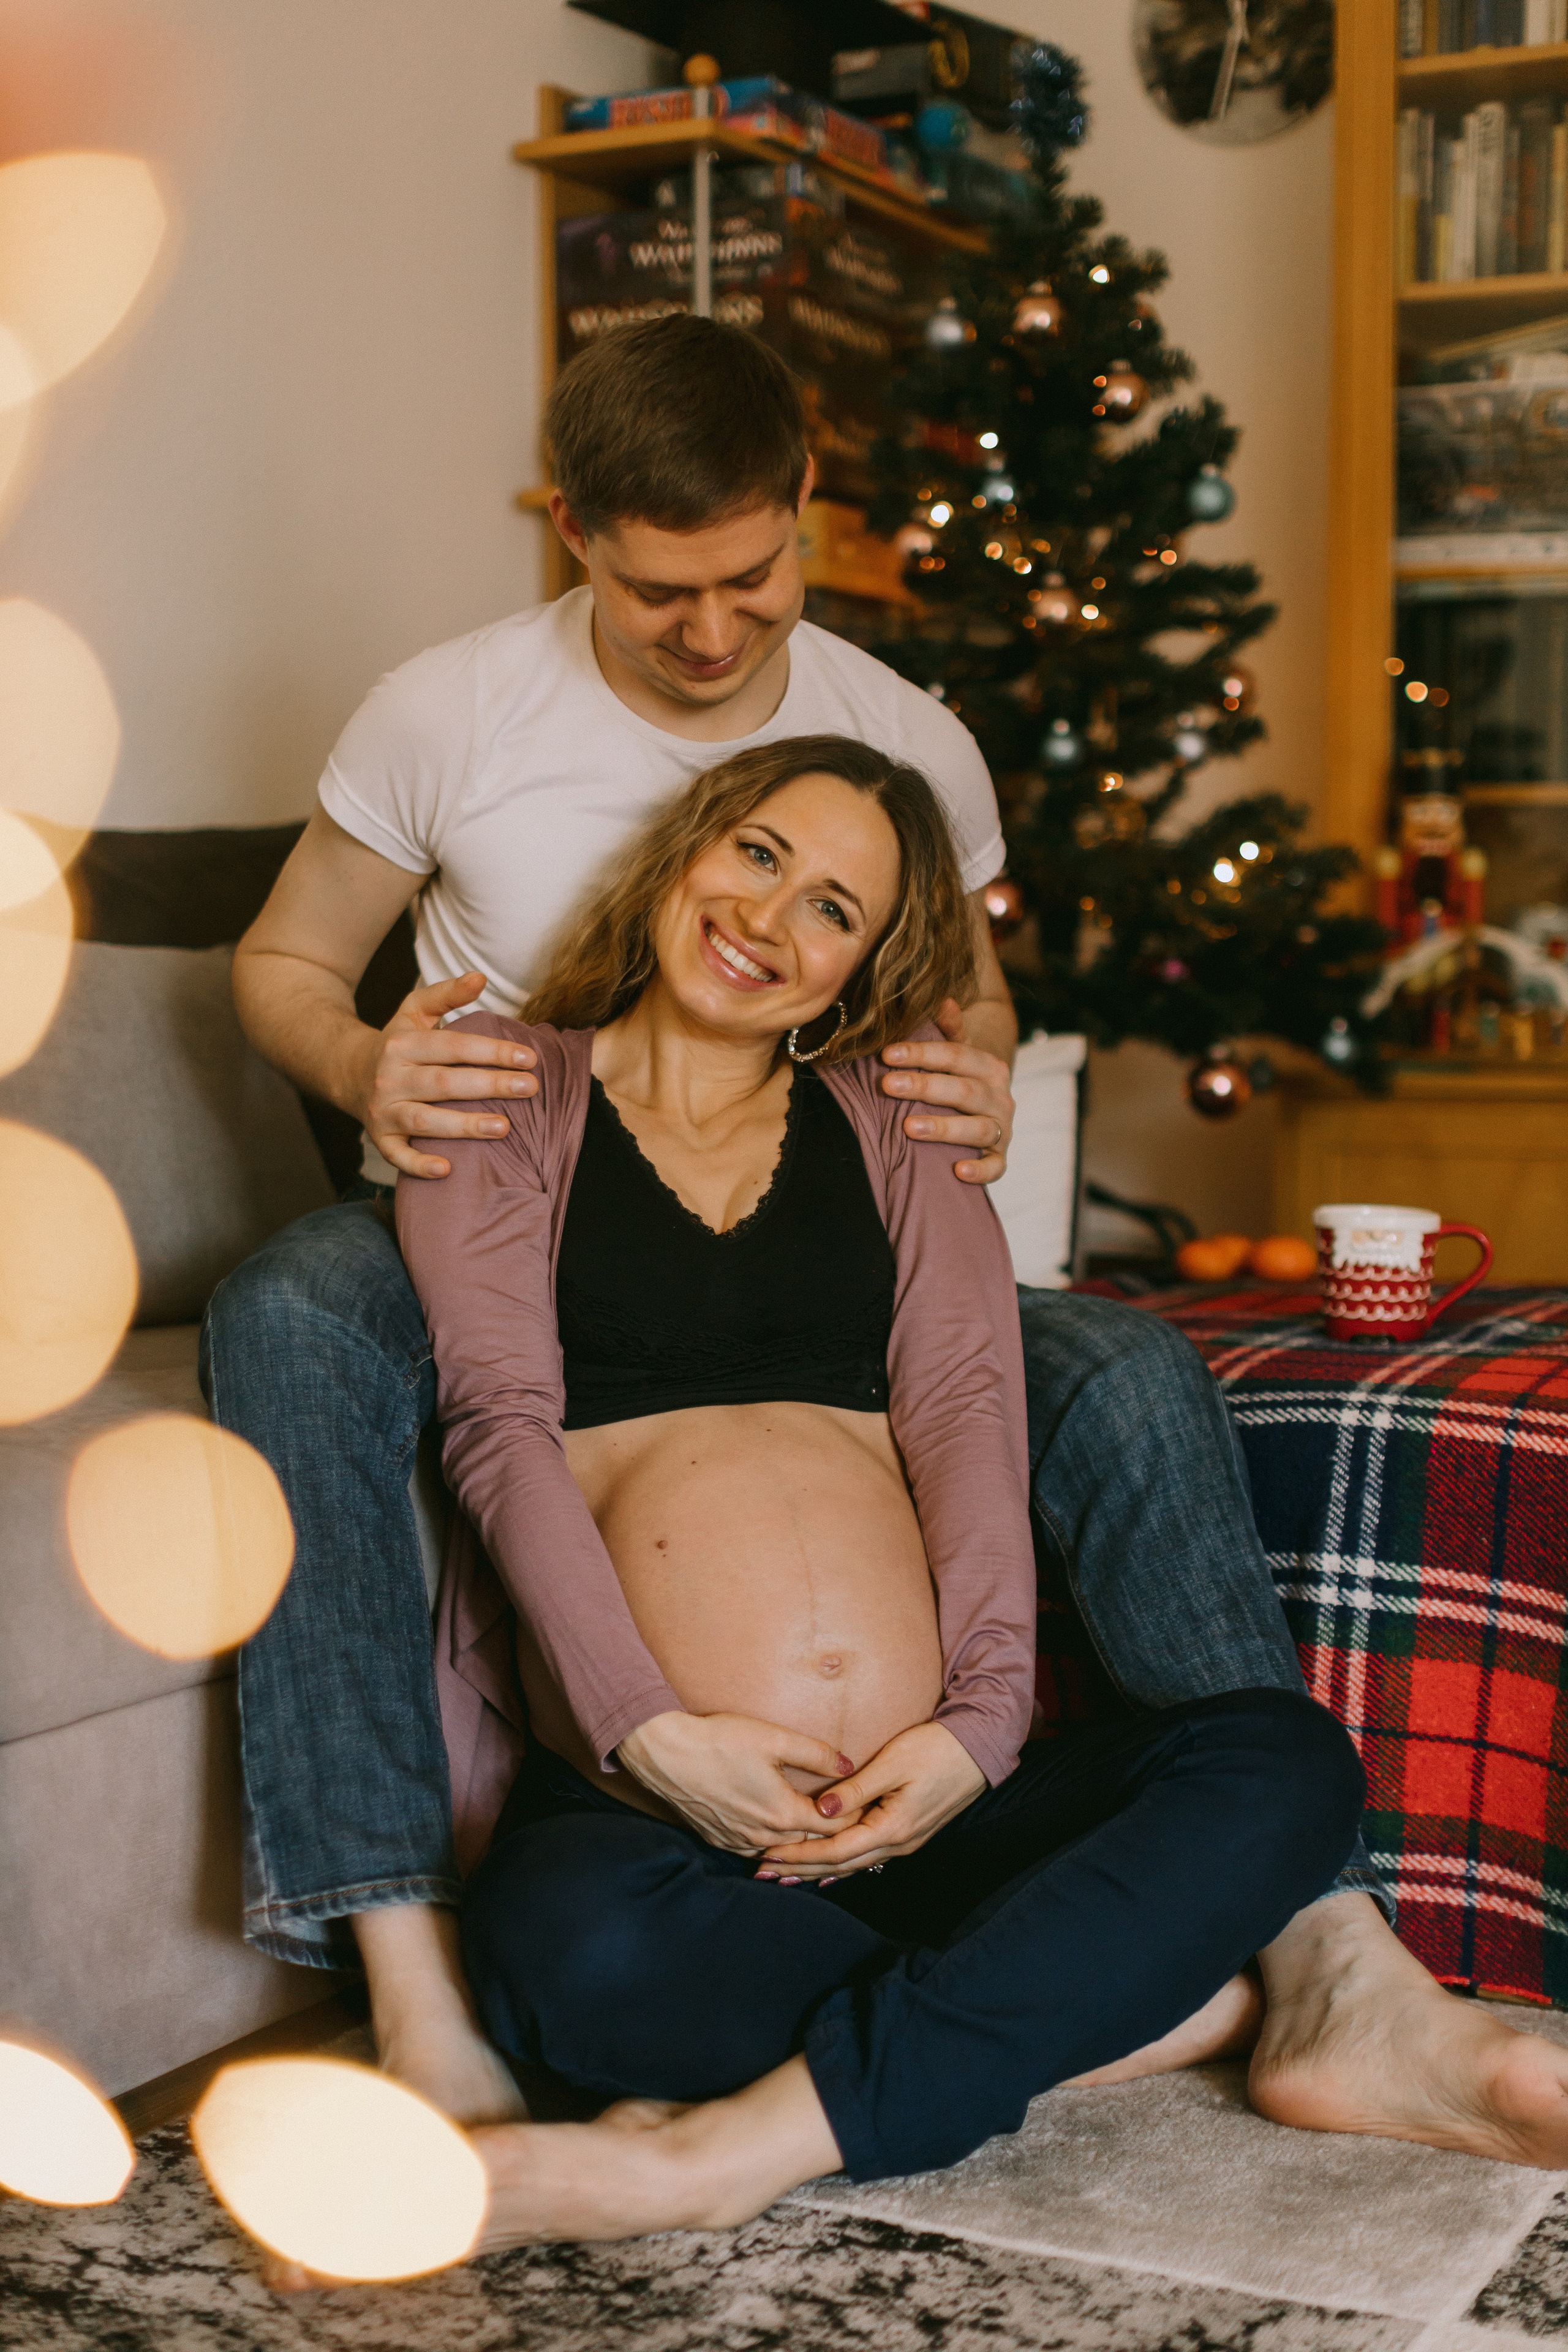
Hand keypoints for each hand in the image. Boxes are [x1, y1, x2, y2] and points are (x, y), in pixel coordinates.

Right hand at [354, 971, 537, 1178]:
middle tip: (530, 1088)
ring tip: (505, 1127)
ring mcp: (383, 1110)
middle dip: (489, 1085)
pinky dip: (418, 1165)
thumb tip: (481, 976)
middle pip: (444, 1082)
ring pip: (425, 1119)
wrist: (348, 1072)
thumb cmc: (397, 1043)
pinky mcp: (380, 1138)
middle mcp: (390, 1077)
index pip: (453, 1046)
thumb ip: (448, 994)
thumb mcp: (415, 1011)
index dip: (491, 1050)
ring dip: (464, 1125)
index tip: (529, 1057)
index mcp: (403, 1044)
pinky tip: (447, 1170)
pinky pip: (397, 1155)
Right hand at [618, 1711, 860, 1855]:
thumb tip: (848, 1766)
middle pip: (811, 1843)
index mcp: (783, 1814)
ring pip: (782, 1850)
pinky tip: (778, 1832)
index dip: (855, 1815)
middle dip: (833, 1833)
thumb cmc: (720, 1741)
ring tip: (822, 1828)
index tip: (869, 1805)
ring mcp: (738, 1842)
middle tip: (854, 1818)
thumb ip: (817, 1754)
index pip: (834, 1826)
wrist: (664, 1752)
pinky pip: (755, 1849)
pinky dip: (772, 1844)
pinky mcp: (718, 1839)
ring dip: (802, 1842)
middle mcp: (763, 1837)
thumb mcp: (774, 1738)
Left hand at [756, 1721, 985, 1880]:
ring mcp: (905, 1840)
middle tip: (764, 1874)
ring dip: (817, 1870)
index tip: (769, 1857)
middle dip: (801, 1870)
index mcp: (893, 1827)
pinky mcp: (907, 1831)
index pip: (836, 1849)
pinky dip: (841, 1863)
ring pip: (853, 1863)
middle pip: (841, 1864)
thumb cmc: (936, 1749)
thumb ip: (857, 1788)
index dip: (800, 1855)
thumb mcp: (894, 1762)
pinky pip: (866, 1854)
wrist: (978, 1748)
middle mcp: (899, 1842)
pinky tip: (826, 1871)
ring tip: (785, 1876)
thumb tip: (820, 1809)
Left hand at [880, 1000, 1012, 1185]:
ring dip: (943, 1127)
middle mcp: (1000, 1097)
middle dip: (924, 1086)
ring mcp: (1002, 1129)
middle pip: (963, 1090)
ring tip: (908, 1127)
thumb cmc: (958, 1082)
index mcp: (988, 1067)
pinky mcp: (1000, 1158)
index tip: (887, 1054)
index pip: (956, 1055)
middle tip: (887, 1085)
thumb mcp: (955, 1056)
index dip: (922, 1053)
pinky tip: (957, 1170)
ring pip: (978, 1128)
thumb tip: (941, 999)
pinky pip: (995, 1167)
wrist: (987, 1116)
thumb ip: (948, 1030)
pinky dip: (980, 1170)